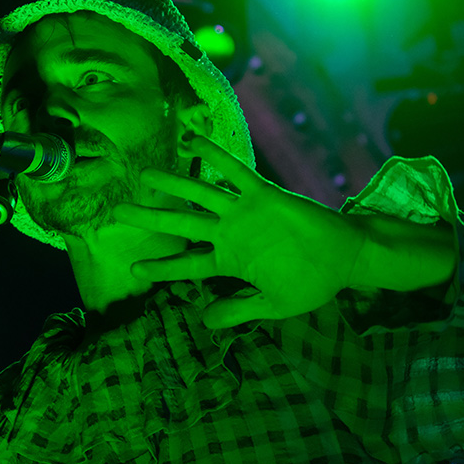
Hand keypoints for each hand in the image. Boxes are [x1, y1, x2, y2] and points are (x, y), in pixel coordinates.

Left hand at [113, 136, 365, 327]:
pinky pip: (235, 171)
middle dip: (149, 218)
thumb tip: (205, 322)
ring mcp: (243, 213)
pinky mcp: (263, 195)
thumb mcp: (272, 304)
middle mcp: (228, 233)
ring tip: (144, 175)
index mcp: (228, 261)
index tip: (134, 267)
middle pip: (180, 224)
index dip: (161, 266)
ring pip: (199, 195)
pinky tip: (191, 140)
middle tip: (117, 212)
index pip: (187, 264)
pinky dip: (215, 156)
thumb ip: (238, 309)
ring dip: (172, 184)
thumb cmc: (311, 282)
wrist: (345, 259)